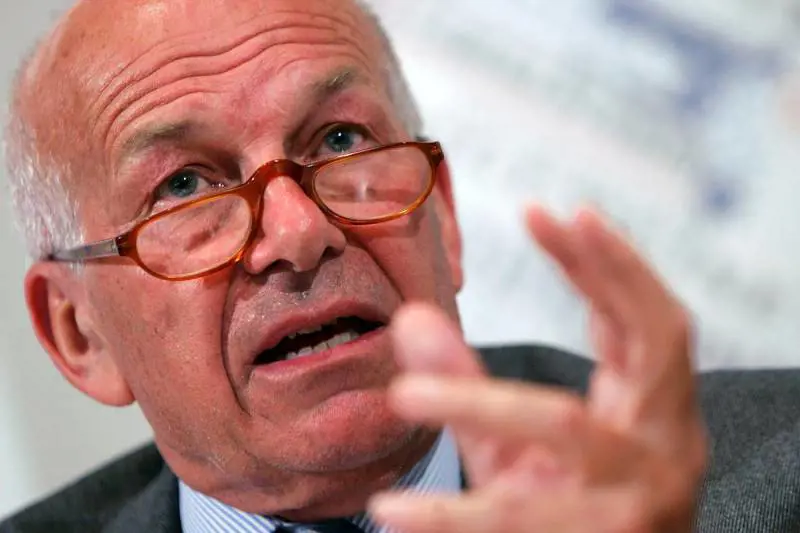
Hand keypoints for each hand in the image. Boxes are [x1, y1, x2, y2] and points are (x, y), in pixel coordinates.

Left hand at [368, 207, 706, 532]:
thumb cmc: (569, 504)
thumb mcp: (517, 442)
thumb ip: (468, 383)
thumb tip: (411, 318)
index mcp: (655, 409)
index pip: (646, 318)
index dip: (609, 260)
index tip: (548, 211)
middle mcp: (666, 444)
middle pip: (646, 346)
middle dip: (592, 275)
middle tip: (534, 218)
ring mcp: (641, 496)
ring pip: (563, 425)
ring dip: (475, 402)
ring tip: (403, 395)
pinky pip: (520, 517)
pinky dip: (450, 516)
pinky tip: (391, 511)